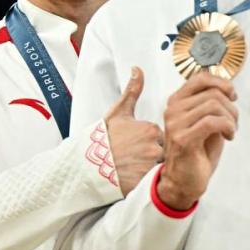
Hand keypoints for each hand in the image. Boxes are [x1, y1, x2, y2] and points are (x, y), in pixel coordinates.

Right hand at [103, 67, 163, 195]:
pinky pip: (153, 180)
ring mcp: (151, 164)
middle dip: (149, 154)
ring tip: (132, 166)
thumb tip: (137, 70)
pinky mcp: (146, 180)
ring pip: (159, 165)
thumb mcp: (118, 112)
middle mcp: (154, 145)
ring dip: (148, 167)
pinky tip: (133, 176)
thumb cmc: (103, 138)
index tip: (133, 143)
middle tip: (132, 156)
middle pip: (162, 151)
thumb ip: (132, 91)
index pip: (159, 136)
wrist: (88, 162)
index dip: (146, 140)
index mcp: (150, 128)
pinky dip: (145, 179)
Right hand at [158, 72, 237, 210]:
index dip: (222, 83)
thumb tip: (227, 87)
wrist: (184, 180)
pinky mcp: (183, 138)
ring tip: (231, 130)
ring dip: (231, 119)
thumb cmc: (196, 152)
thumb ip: (210, 103)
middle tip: (234, 122)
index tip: (232, 95)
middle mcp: (173, 109)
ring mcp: (175, 124)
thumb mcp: (204, 121)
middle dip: (231, 107)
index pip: (200, 78)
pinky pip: (212, 122)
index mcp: (176, 102)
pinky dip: (227, 127)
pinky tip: (228, 136)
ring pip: (213, 106)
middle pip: (212, 93)